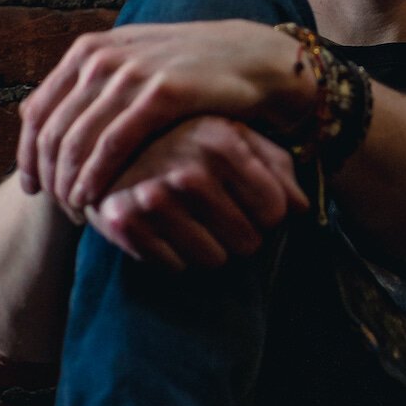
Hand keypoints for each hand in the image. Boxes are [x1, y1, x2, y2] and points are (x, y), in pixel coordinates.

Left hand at [17, 20, 306, 212]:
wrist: (250, 57)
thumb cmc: (187, 71)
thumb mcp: (129, 66)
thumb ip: (83, 86)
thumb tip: (27, 111)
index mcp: (88, 51)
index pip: (37, 111)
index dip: (28, 156)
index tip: (34, 190)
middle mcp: (102, 58)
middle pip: (52, 131)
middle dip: (50, 178)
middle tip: (59, 210)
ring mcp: (131, 73)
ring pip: (77, 141)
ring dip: (70, 184)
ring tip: (76, 212)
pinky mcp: (161, 94)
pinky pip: (113, 145)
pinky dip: (96, 177)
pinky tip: (94, 201)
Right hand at [86, 117, 308, 271]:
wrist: (105, 144)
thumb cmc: (186, 140)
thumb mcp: (236, 137)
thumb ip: (276, 166)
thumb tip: (300, 209)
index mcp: (222, 141)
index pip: (275, 211)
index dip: (268, 215)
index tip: (253, 205)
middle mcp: (188, 169)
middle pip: (248, 242)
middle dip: (240, 235)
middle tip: (218, 217)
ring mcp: (152, 197)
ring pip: (214, 261)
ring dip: (209, 250)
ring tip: (192, 223)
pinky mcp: (122, 222)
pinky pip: (175, 268)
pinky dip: (175, 257)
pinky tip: (164, 231)